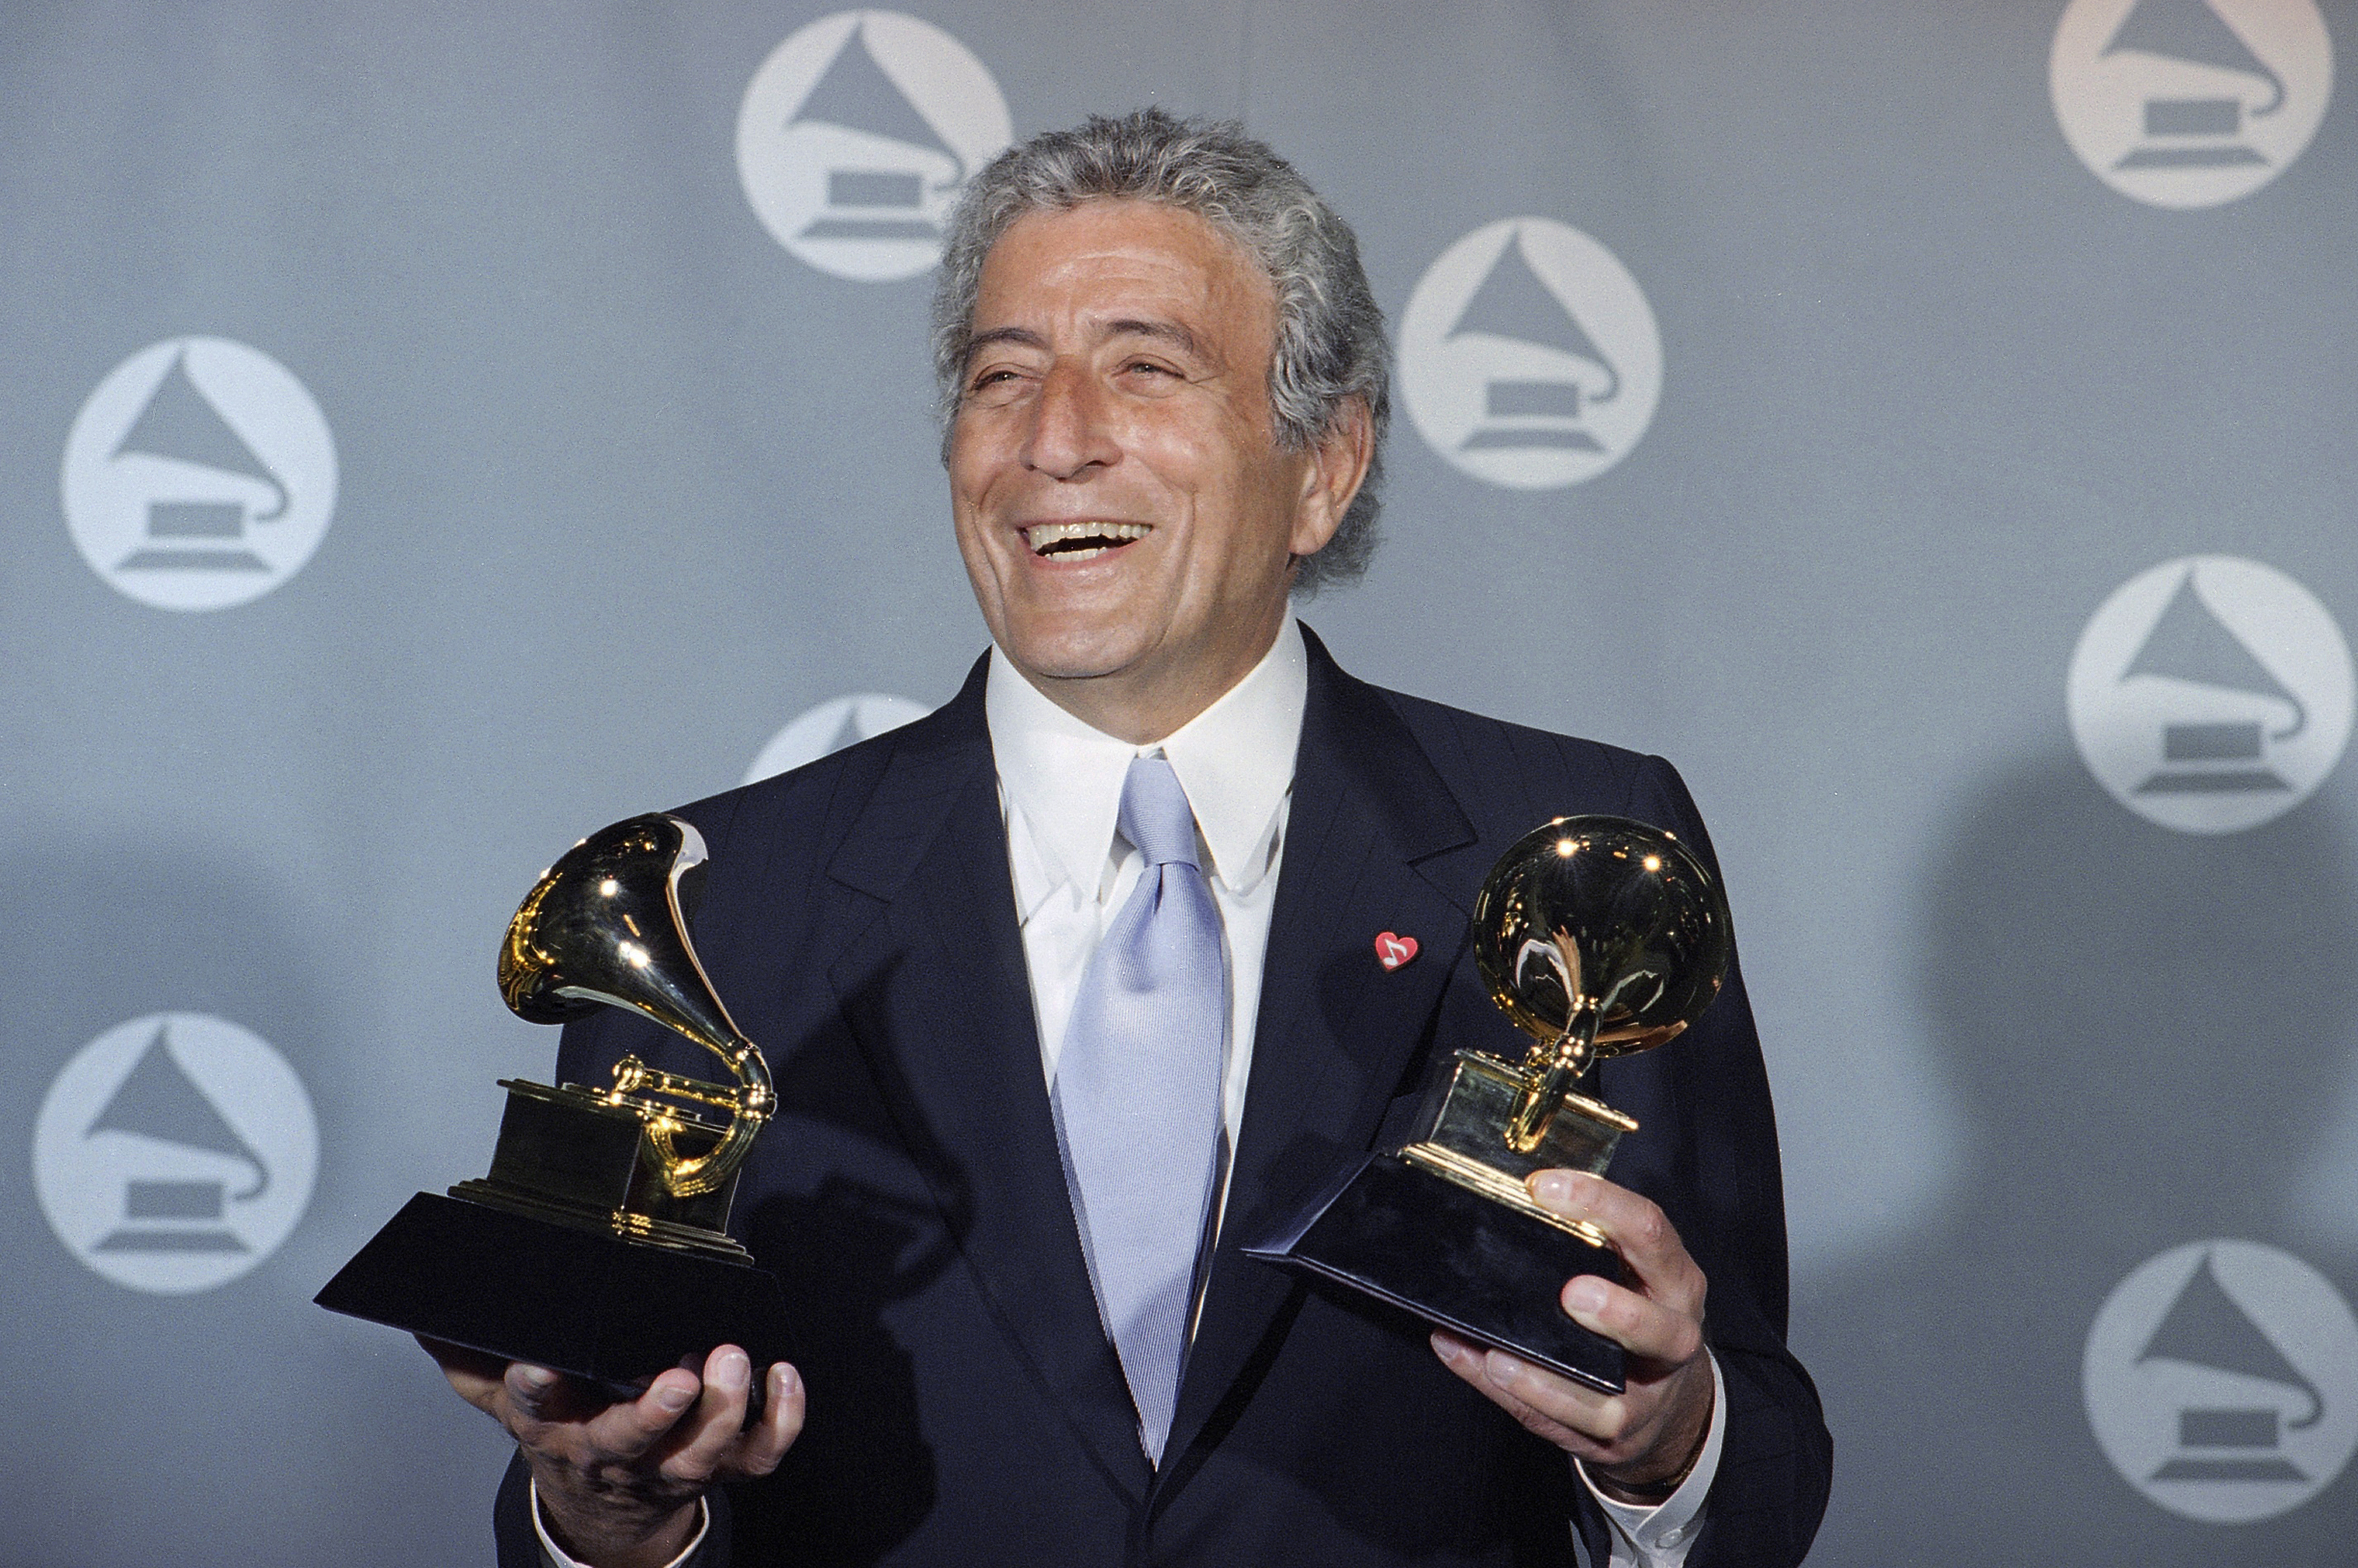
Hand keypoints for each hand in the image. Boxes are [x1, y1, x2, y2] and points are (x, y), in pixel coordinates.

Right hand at [422, 1337, 804, 1567]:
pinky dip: (780, 1421)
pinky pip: (758, 1455)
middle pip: (631, 1442)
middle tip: (680, 1372)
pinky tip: (783, 1377)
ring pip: (700, 1452)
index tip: (539, 1363)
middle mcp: (615, 1453)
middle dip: (654, 1413)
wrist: (606, 1513)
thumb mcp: (511, 1405)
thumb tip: (427, 1321)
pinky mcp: (722, 1468)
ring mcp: (673, 1464)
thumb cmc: (568, 1436)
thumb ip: (474, 1364)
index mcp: (558, 1428)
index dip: (538, 1388)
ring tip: (734, 1361)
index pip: (538, 1408)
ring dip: (723, 1411)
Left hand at [1430, 1170, 1712, 1501]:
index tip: (1542, 1186)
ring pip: (1608, 1399)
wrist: (1672, 1406)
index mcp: (1674, 1280)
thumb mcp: (1632, 1271)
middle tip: (1570, 1294)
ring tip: (1499, 1358)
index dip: (1601, 1205)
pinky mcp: (1616, 1436)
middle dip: (1618, 1314)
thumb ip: (1587, 1239)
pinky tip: (1479, 1369)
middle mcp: (1674, 1338)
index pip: (1649, 1231)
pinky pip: (1562, 1424)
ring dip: (1547, 1380)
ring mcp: (1647, 1396)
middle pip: (1660, 1329)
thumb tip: (1502, 1206)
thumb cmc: (1638, 1313)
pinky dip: (1516, 1398)